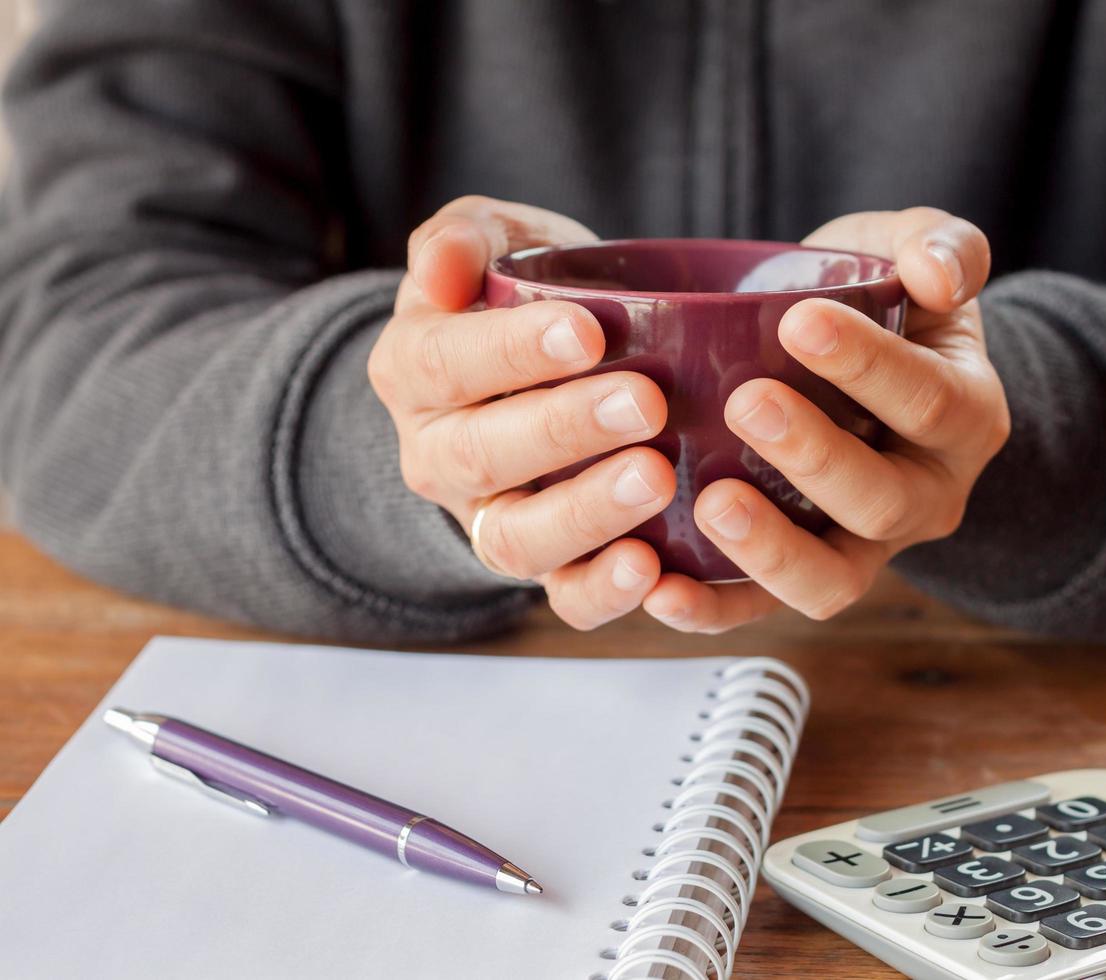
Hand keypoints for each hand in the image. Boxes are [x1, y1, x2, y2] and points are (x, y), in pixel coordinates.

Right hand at [368, 196, 675, 628]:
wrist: (550, 369)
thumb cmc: (530, 298)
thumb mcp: (497, 243)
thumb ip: (464, 237)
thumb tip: (443, 264)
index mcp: (413, 369)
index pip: (446, 364)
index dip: (512, 352)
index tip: (587, 332)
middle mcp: (439, 455)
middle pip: (482, 454)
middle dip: (565, 430)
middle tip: (646, 402)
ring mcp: (489, 519)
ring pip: (516, 539)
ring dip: (587, 513)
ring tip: (656, 477)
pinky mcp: (548, 566)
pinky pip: (563, 598)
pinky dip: (603, 593)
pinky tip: (651, 570)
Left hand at [641, 207, 1008, 631]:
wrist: (850, 369)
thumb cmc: (875, 306)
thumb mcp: (909, 255)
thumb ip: (936, 244)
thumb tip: (934, 273)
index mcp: (965, 417)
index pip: (929, 400)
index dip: (870, 367)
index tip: (800, 321)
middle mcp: (925, 496)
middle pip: (883, 501)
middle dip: (814, 456)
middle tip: (747, 402)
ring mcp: (864, 547)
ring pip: (832, 579)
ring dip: (770, 550)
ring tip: (711, 501)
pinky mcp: (798, 574)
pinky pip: (760, 610)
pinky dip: (712, 610)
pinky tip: (660, 587)